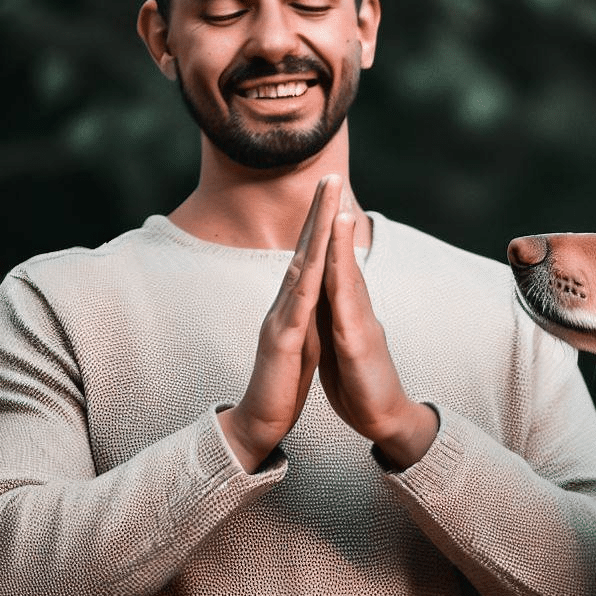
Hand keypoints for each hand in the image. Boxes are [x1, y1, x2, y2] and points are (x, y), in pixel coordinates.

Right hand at [219, 175, 342, 472]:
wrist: (261, 420)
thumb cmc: (283, 380)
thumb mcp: (301, 336)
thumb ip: (305, 310)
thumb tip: (313, 288)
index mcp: (294, 304)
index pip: (309, 255)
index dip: (322, 223)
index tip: (334, 191)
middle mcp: (283, 304)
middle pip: (302, 250)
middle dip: (317, 212)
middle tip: (329, 175)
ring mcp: (280, 320)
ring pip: (299, 268)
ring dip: (313, 233)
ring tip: (325, 202)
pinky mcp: (281, 342)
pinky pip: (296, 307)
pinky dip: (307, 280)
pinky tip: (315, 259)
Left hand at [317, 196, 438, 469]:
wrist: (384, 418)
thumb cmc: (361, 381)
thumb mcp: (340, 341)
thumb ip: (333, 314)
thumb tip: (321, 294)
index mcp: (345, 309)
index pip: (333, 262)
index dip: (323, 230)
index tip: (315, 198)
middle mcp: (356, 309)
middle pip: (343, 257)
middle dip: (334, 220)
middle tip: (330, 183)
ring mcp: (360, 324)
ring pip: (348, 276)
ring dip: (342, 243)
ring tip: (338, 210)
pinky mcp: (360, 344)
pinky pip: (349, 310)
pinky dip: (345, 285)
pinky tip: (339, 266)